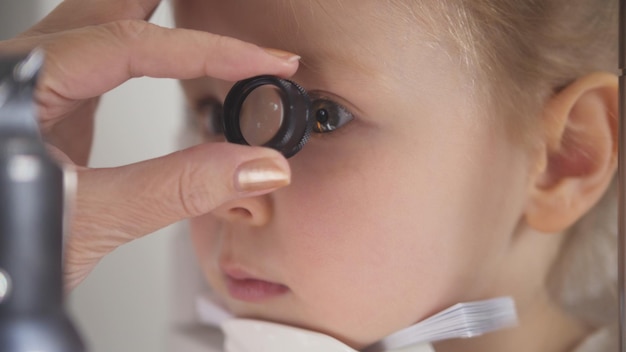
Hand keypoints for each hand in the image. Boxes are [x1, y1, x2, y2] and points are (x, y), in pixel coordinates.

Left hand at [0, 0, 297, 289]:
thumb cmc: (4, 252)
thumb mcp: (91, 221)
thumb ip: (177, 189)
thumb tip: (255, 165)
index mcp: (20, 85)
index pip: (131, 44)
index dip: (209, 51)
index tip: (263, 62)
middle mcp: (22, 72)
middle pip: (107, 7)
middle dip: (171, 6)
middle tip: (226, 6)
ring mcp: (35, 86)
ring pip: (100, 22)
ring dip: (157, 15)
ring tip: (200, 16)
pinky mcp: (49, 107)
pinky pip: (101, 56)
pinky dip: (145, 48)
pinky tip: (163, 53)